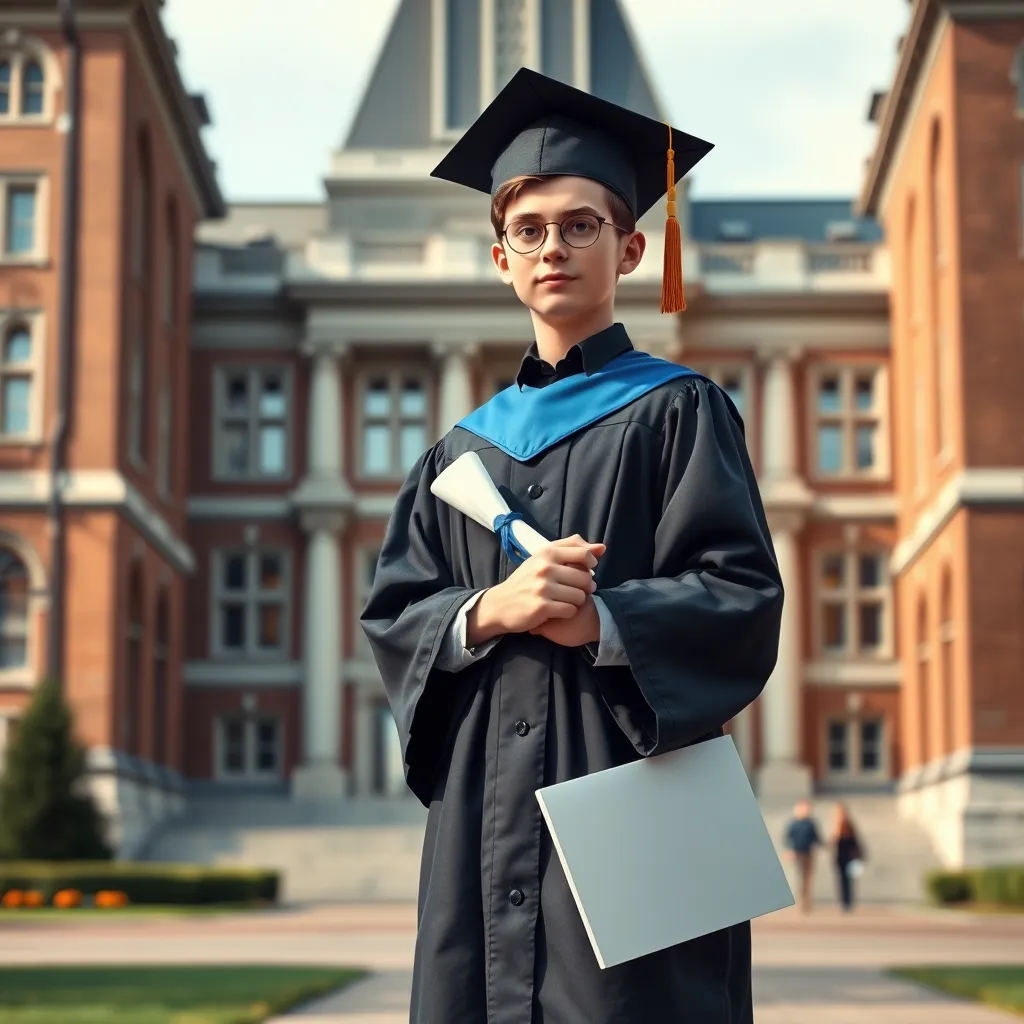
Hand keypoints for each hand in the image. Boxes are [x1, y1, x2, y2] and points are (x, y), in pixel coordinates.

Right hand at [466, 536, 604, 644]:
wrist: (500, 604)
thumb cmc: (527, 580)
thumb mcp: (544, 558)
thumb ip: (573, 549)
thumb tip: (602, 547)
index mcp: (547, 553)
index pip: (585, 554)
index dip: (591, 564)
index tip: (586, 570)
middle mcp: (545, 568)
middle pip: (586, 578)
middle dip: (585, 587)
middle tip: (575, 590)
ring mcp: (543, 588)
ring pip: (580, 596)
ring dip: (577, 601)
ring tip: (566, 600)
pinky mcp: (542, 607)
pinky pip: (570, 610)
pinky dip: (568, 612)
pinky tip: (558, 610)